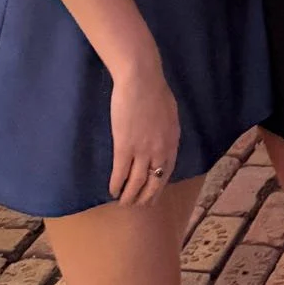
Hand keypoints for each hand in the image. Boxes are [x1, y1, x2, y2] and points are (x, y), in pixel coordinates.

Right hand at [108, 60, 179, 205]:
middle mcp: (160, 151)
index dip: (159, 187)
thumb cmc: (155, 90)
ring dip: (129, 196)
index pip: (167, 172)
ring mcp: (142, 151)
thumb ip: (167, 131)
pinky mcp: (124, 147)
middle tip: (138, 205)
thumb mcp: (170, 113)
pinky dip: (116, 185)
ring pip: (136, 183)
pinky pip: (120, 173)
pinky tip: (112, 190)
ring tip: (123, 202)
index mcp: (172, 141)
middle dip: (145, 197)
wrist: (141, 79)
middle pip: (154, 182)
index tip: (153, 195)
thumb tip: (163, 140)